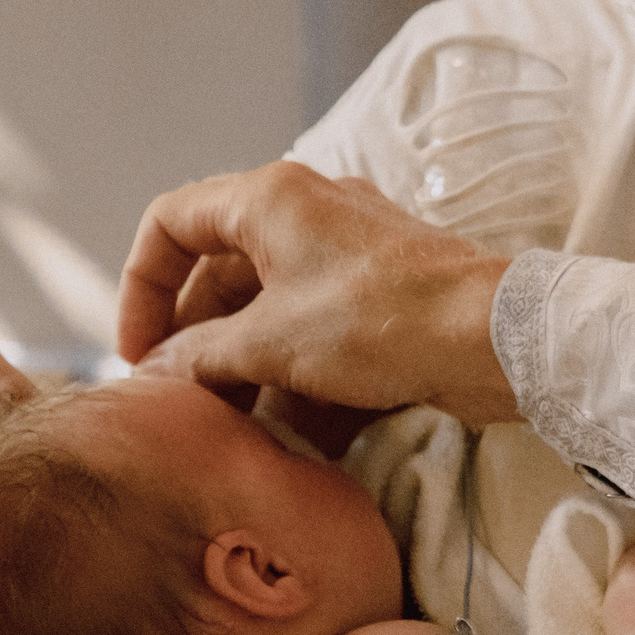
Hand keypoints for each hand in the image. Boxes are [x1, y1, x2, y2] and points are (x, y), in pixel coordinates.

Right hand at [117, 162, 518, 425]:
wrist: (495, 340)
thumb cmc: (379, 323)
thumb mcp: (270, 342)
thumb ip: (199, 356)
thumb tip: (155, 374)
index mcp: (269, 199)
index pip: (171, 222)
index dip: (142, 287)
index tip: (139, 353)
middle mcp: (308, 213)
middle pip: (222, 273)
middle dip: (198, 342)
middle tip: (184, 402)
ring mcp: (351, 255)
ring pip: (273, 309)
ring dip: (249, 369)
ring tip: (236, 429)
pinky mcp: (385, 298)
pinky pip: (322, 331)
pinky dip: (301, 376)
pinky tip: (298, 435)